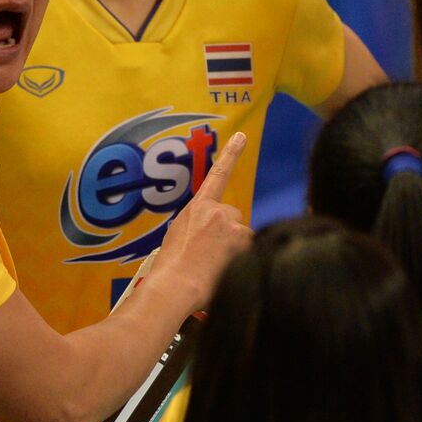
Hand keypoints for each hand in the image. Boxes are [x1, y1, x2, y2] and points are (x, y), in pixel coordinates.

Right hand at [151, 133, 252, 310]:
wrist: (175, 286)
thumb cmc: (171, 268)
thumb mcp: (178, 236)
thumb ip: (198, 225)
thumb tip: (210, 233)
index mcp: (198, 208)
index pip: (218, 175)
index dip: (231, 154)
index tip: (242, 136)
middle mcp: (218, 212)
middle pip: (233, 218)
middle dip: (227, 233)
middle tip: (210, 255)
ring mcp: (232, 227)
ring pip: (242, 236)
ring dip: (234, 248)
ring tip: (213, 266)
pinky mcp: (244, 243)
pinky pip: (250, 250)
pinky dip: (242, 259)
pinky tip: (224, 270)